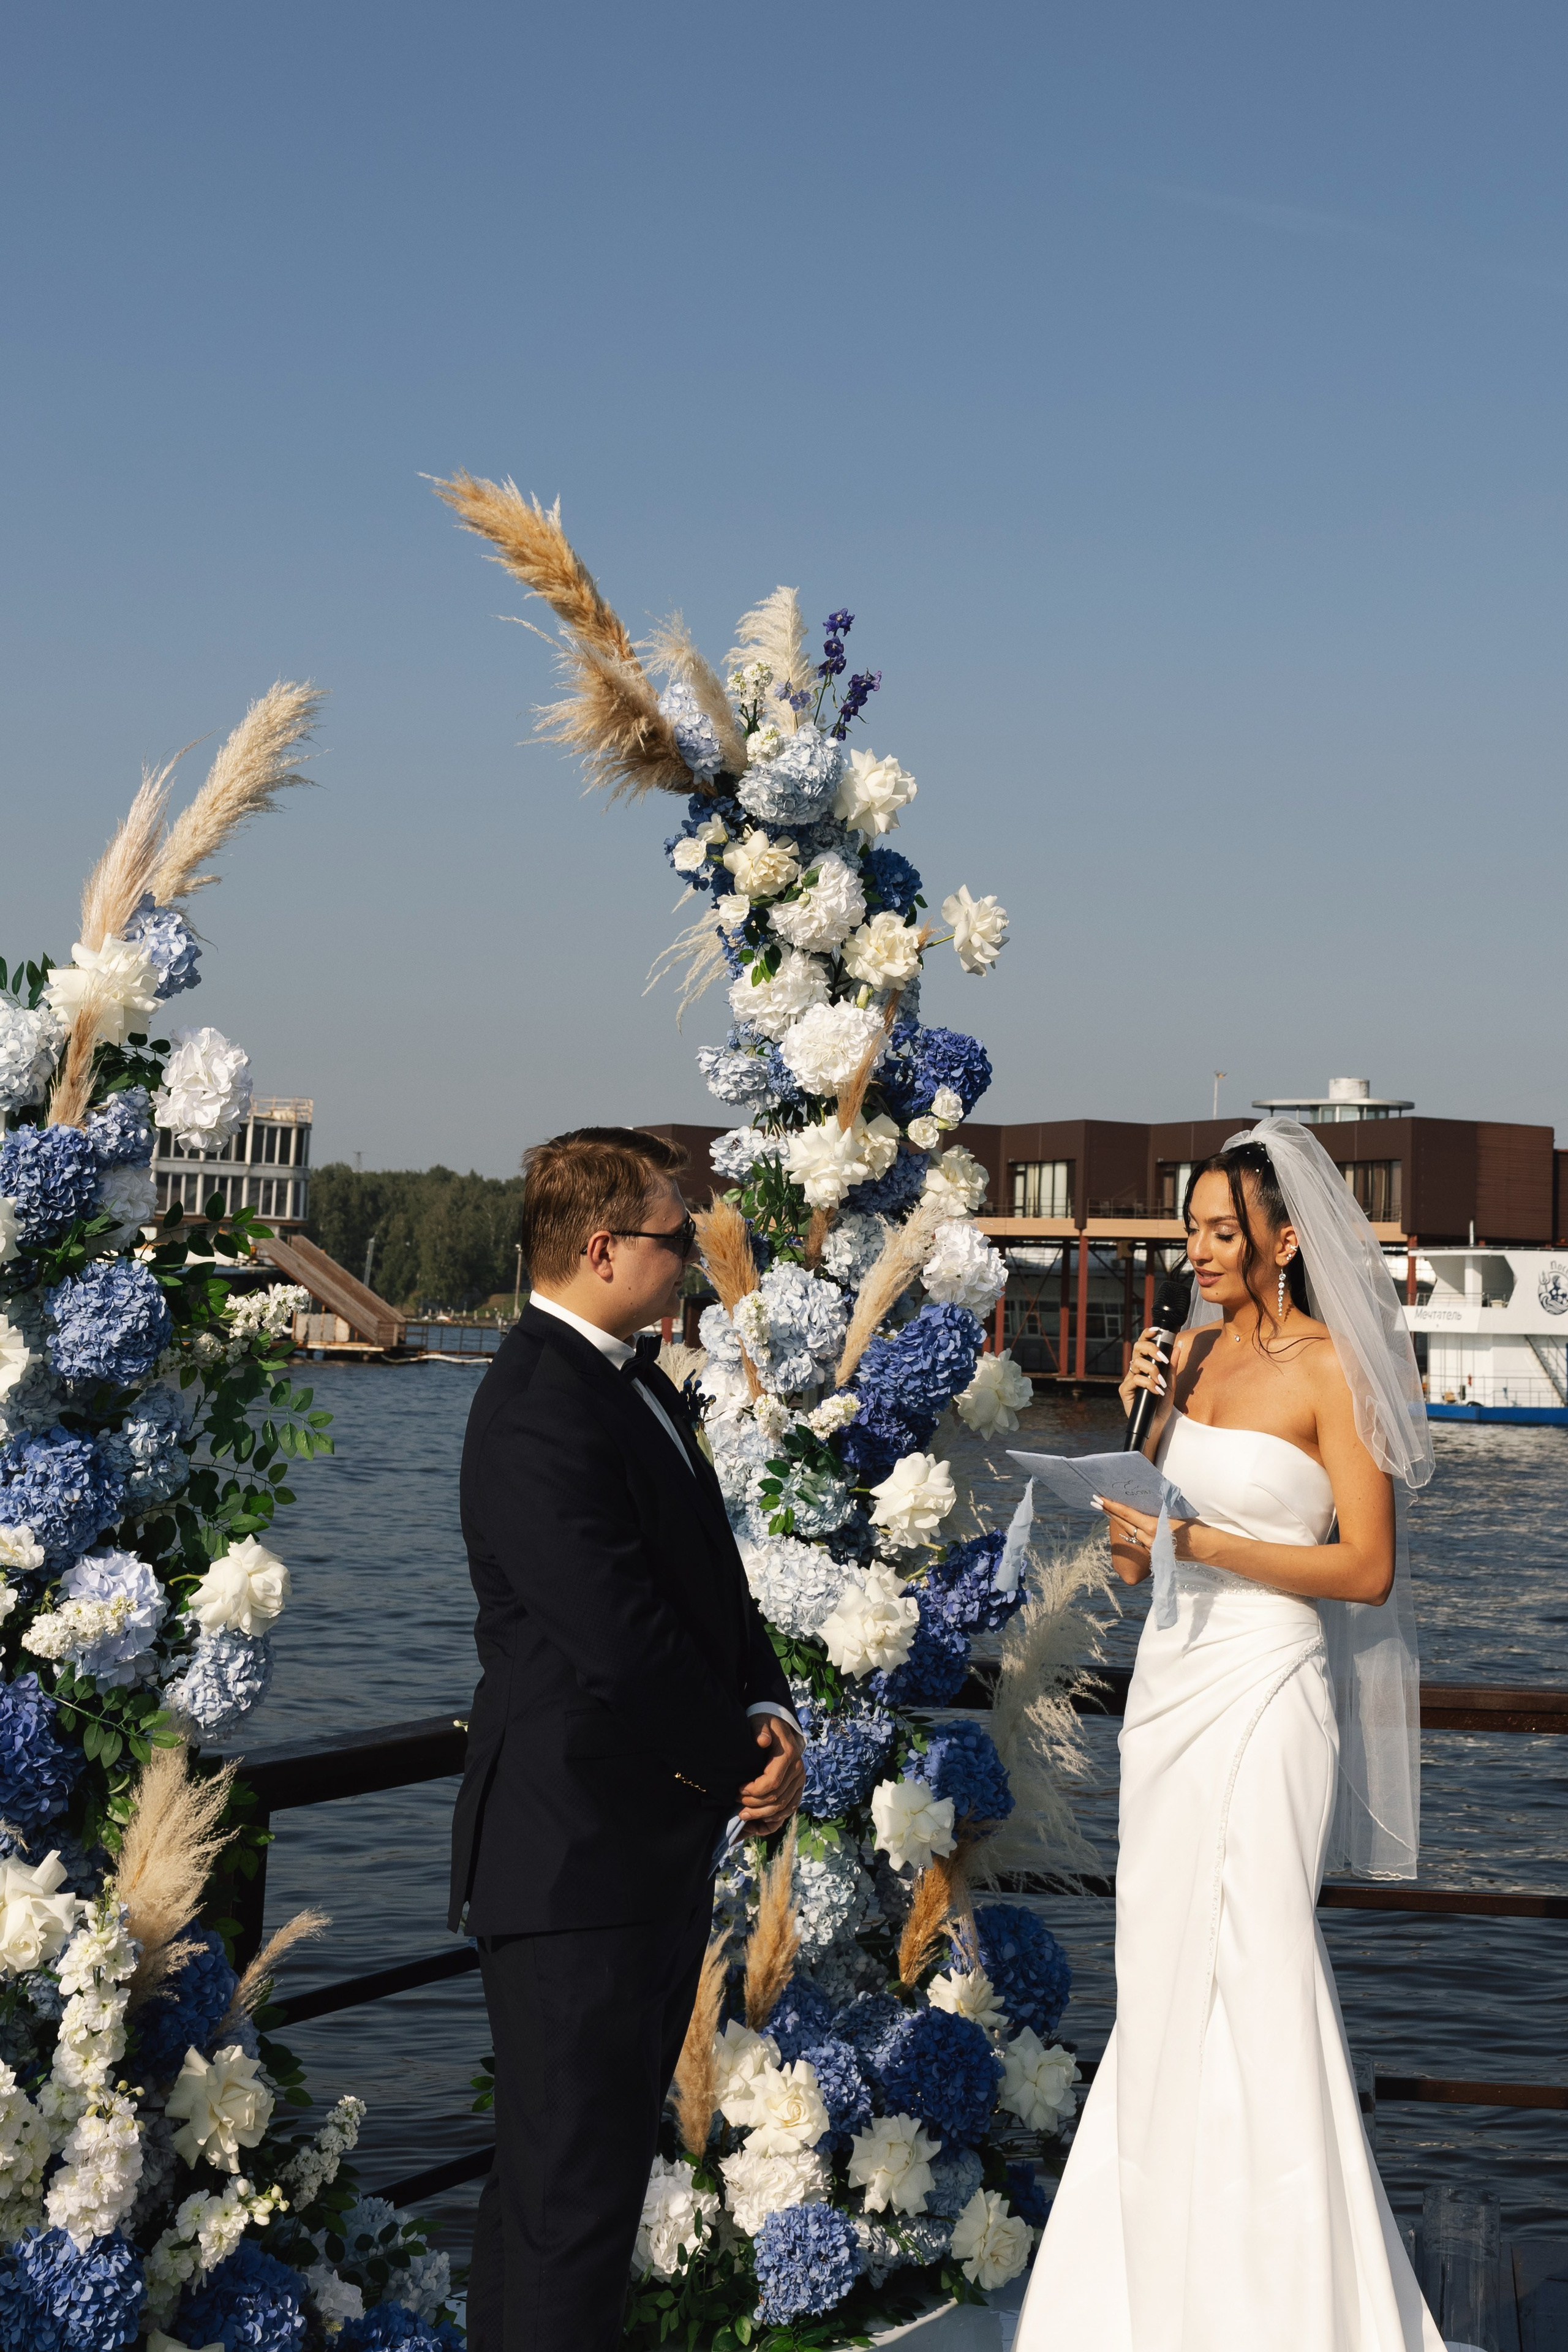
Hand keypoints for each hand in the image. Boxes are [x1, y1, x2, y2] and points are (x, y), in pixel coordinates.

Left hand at [739, 1714, 803, 1833]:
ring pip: (783, 1808)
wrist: (780, 1728)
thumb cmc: (766, 1726)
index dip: (754, 1791)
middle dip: (754, 1805)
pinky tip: (759, 1821)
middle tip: (736, 1805)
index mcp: (789, 1756)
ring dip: (762, 1815)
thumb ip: (760, 1730)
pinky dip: (775, 1818)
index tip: (738, 1789)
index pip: (772, 1782)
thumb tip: (762, 1740)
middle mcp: (798, 1771)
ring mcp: (799, 1782)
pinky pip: (789, 1809)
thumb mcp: (760, 1722)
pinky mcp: (797, 1788)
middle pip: (777, 1798)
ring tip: (743, 1816)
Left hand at [1090, 1493, 1205, 1582]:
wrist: (1206, 1548)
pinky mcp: (1153, 1554)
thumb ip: (1156, 1509)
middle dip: (1108, 1512)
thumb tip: (1140, 1500)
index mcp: (1154, 1527)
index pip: (1127, 1514)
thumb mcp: (1174, 1512)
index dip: (1111, 1506)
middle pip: (1123, 1523)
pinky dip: (1130, 1529)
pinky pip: (1138, 1539)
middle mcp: (1149, 1539)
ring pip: (1129, 1532)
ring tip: (1105, 1509)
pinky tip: (1124, 1522)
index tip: (1099, 1498)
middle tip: (1094, 1501)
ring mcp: (1150, 1548)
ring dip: (1117, 1521)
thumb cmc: (1193, 1526)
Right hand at [1117, 1325, 1169, 1417]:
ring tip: (1162, 1383)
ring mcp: (1129, 1379)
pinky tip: (1157, 1391)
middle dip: (1151, 1349)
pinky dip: (1148, 1384)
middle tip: (1162, 1359)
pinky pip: (1135, 1379)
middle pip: (1137, 1348)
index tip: (1157, 1330)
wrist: (1156, 1425)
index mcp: (1145, 1365)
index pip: (1143, 1344)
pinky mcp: (1124, 1390)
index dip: (1147, 1334)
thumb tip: (1178, 1345)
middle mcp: (1135, 1370)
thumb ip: (1172, 1365)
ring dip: (1153, 1371)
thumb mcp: (1170, 1383)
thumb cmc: (1162, 1405)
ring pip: (1137, 1363)